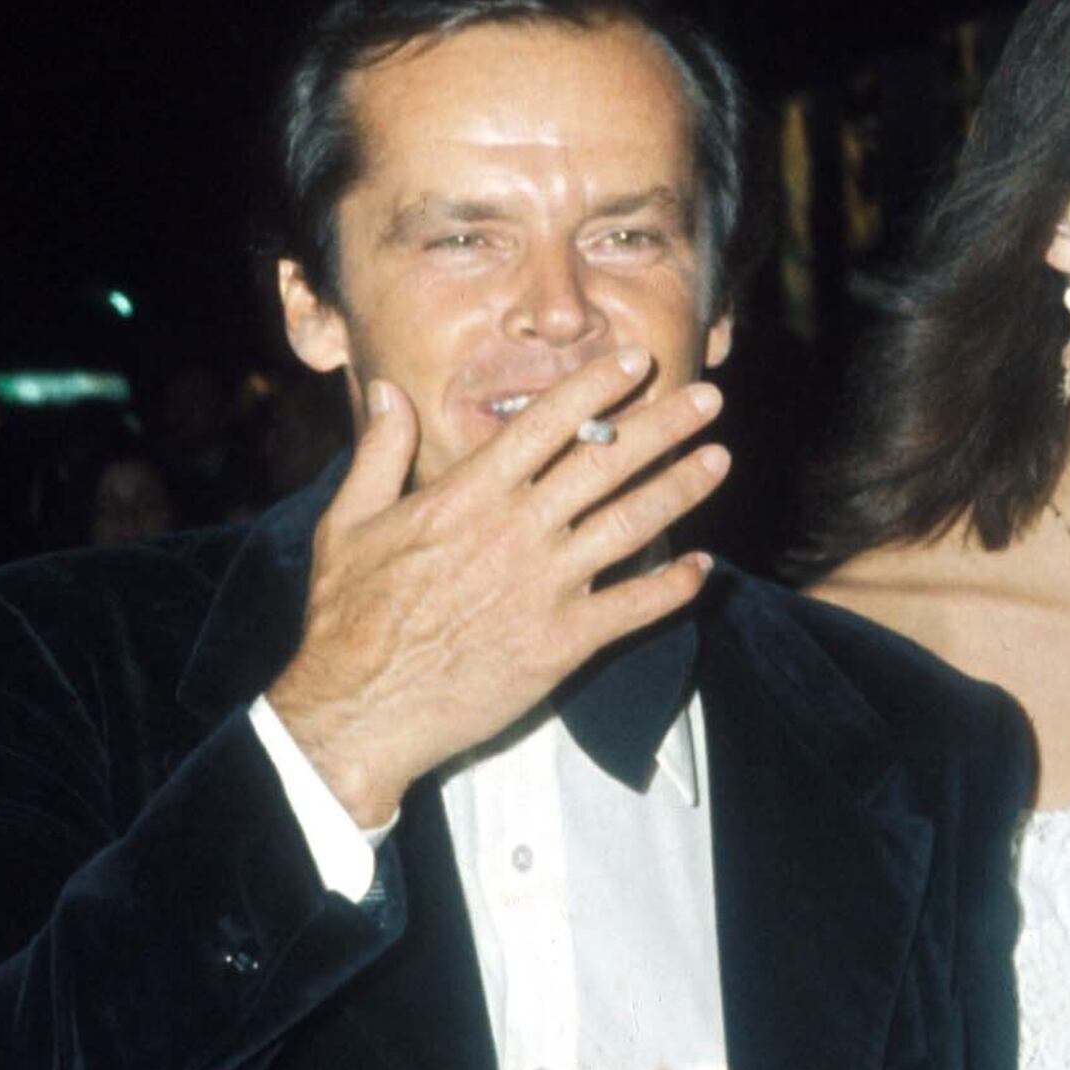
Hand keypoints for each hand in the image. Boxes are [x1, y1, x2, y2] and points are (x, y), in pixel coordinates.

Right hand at [267, 353, 729, 824]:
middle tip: (709, 399)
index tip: (636, 360)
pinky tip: (702, 568)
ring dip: (681, 489)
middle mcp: (517, 531)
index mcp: (468, 495)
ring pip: (632, 525)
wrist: (362, 708)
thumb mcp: (350, 522)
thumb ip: (378, 452)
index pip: (547, 424)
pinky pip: (634, 607)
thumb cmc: (349, 616)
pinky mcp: (563, 643)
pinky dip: (674, 586)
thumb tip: (386, 391)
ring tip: (720, 461)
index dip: (596, 386)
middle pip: (606, 462)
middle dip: (663, 424)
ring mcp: (546, 587)